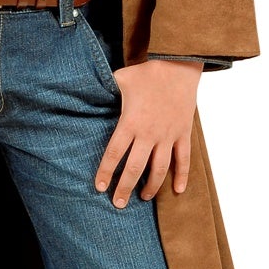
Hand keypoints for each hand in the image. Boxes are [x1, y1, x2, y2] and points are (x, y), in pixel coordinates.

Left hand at [93, 58, 201, 205]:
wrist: (178, 65)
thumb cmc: (147, 72)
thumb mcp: (119, 79)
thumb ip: (104, 90)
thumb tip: (84, 89)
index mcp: (130, 123)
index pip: (114, 154)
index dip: (105, 172)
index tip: (99, 187)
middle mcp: (149, 133)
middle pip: (134, 168)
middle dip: (124, 188)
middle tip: (118, 203)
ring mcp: (168, 135)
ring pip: (159, 169)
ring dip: (151, 187)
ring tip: (143, 198)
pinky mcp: (183, 133)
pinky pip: (184, 160)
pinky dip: (182, 176)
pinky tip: (178, 191)